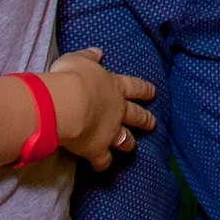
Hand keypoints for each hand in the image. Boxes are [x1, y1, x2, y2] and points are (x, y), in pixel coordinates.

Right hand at [45, 47, 158, 171]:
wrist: (66, 104)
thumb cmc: (71, 77)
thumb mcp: (79, 60)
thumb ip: (89, 57)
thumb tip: (98, 52)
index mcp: (116, 87)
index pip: (135, 87)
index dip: (145, 90)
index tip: (153, 93)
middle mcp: (118, 110)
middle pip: (136, 116)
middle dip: (145, 120)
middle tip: (153, 123)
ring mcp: (110, 131)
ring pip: (125, 139)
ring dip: (128, 143)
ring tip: (132, 147)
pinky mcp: (97, 149)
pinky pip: (103, 160)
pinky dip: (103, 164)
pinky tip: (102, 167)